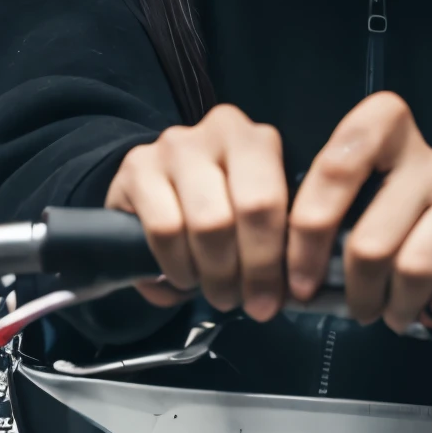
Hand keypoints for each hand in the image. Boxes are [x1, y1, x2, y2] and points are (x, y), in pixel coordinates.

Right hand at [105, 105, 287, 319]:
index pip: (273, 200)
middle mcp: (219, 130)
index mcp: (259, 139)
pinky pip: (163, 229)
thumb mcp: (257, 212)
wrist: (161, 183)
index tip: (281, 298)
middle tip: (247, 302)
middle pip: (247, 210)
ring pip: (206, 223)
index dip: (278, 258)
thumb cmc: (221, 203)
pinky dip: (176, 266)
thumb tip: (295, 290)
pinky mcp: (136, 167)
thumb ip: (278, 238)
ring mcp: (175, 145)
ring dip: (214, 273)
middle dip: (252, 270)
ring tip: (216, 292)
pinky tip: (184, 277)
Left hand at [286, 92, 431, 333]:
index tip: (299, 280)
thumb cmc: (394, 215)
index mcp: (385, 128)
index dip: (308, 231)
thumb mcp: (357, 200)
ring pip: (415, 268)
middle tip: (355, 308)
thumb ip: (324, 220)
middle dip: (356, 290)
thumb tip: (281, 275)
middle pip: (372, 240)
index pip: (336, 166)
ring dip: (396, 306)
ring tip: (391, 313)